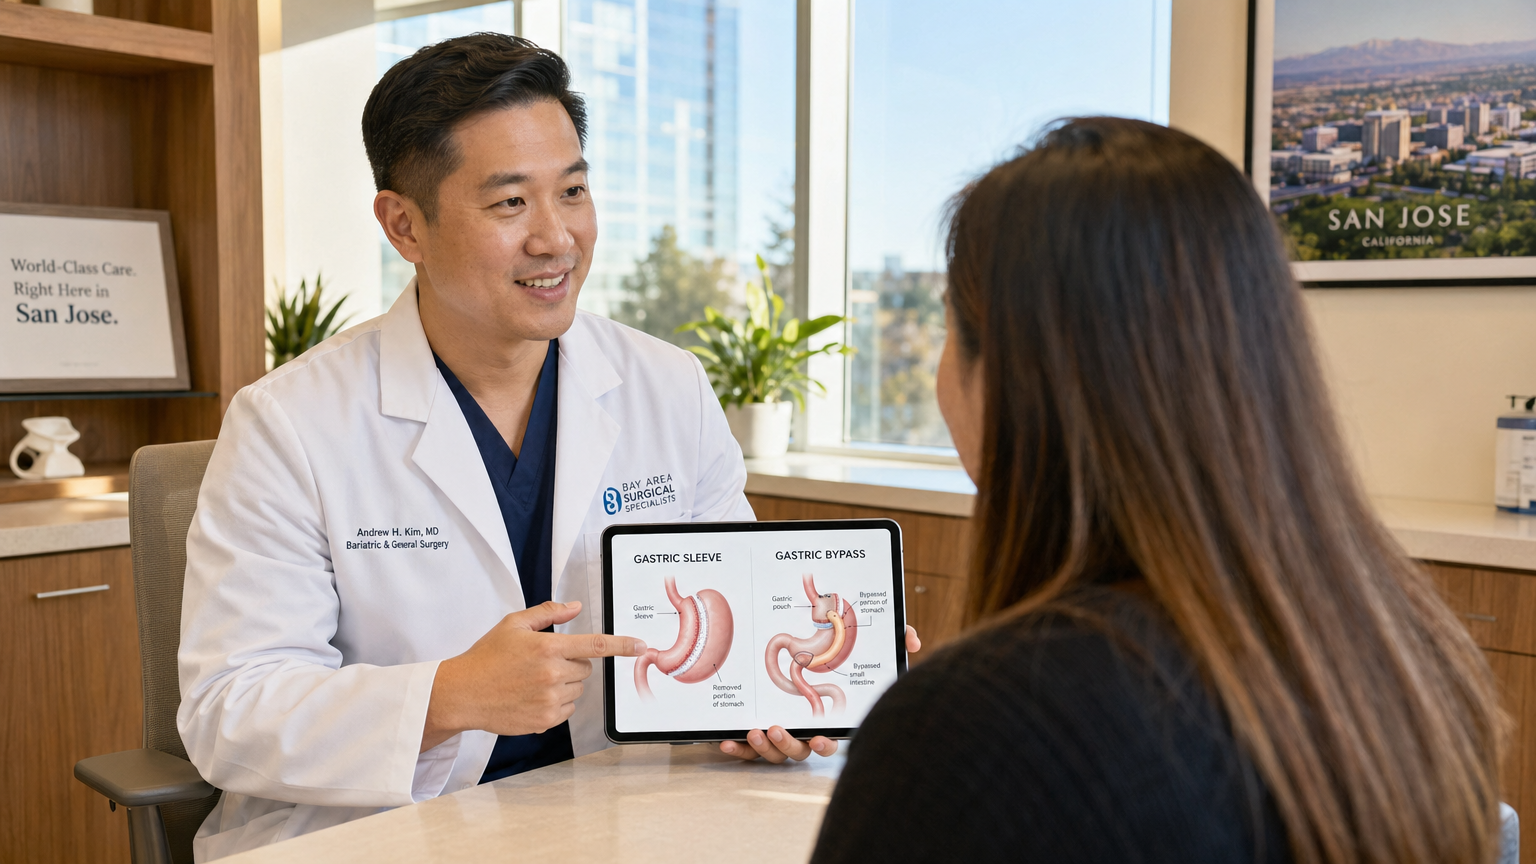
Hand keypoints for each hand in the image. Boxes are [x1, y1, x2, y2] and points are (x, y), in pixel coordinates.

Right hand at [422, 601, 645, 751]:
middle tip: (542, 663)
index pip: (595, 645)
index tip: (641, 645)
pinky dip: (556, 702)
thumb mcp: (513, 624)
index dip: (621, 645)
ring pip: (577, 689)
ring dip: (564, 684)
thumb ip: (548, 613)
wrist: (462, 693)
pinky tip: (531, 696)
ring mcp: (550, 700)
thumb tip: (575, 607)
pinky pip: (567, 709)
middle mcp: (553, 674)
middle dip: (570, 663)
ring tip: (532, 681)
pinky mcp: (545, 720)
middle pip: (585, 669)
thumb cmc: (486, 657)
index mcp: (548, 648)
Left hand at [718, 625, 921, 761]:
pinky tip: (727, 742)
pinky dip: (737, 749)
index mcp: (827, 718)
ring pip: (773, 753)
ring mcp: (779, 735)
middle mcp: (803, 731)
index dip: (827, 742)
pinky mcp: (755, 736)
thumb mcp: (862, 648)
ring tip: (755, 730)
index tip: (819, 736)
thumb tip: (912, 640)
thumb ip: (891, 642)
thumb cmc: (830, 659)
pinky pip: (746, 750)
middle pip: (799, 750)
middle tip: (777, 728)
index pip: (831, 737)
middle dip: (788, 744)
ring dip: (763, 747)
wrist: (784, 656)